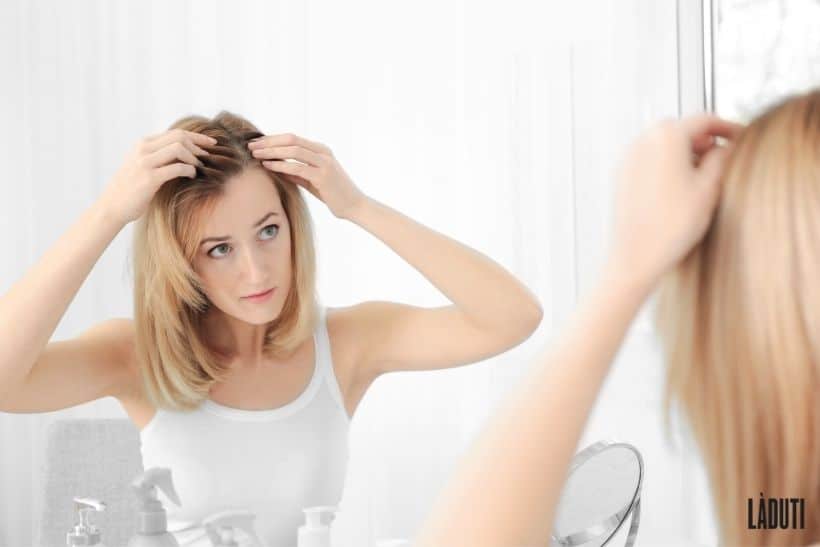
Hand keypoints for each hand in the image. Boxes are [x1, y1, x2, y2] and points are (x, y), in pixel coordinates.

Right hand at [98, 129, 215, 224]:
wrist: (112, 207)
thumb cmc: (131, 189)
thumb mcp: (142, 165)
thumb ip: (158, 156)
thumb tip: (186, 153)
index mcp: (143, 144)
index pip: (175, 133)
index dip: (197, 137)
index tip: (211, 143)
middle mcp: (143, 149)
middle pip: (179, 136)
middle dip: (199, 144)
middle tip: (208, 156)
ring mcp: (145, 163)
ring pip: (178, 148)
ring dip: (194, 158)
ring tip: (199, 168)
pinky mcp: (149, 178)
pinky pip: (177, 168)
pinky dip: (189, 170)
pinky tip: (192, 176)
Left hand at [248, 133, 365, 218]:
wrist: (354, 206)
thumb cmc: (334, 195)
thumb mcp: (312, 181)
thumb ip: (296, 173)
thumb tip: (276, 167)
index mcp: (321, 150)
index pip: (293, 138)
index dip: (273, 139)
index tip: (257, 143)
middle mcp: (323, 152)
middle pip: (291, 139)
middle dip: (269, 142)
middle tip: (251, 146)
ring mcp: (324, 163)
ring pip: (293, 149)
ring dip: (272, 151)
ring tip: (255, 154)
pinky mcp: (323, 176)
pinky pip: (298, 167)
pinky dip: (281, 164)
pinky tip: (268, 165)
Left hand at [608, 114, 743, 287]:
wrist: (636, 256)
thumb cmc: (669, 227)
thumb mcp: (709, 188)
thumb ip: (721, 158)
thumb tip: (725, 148)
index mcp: (666, 137)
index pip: (704, 119)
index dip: (727, 127)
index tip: (738, 136)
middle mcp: (642, 141)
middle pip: (681, 129)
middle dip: (704, 140)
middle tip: (723, 156)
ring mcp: (628, 159)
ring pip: (664, 145)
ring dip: (685, 153)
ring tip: (703, 176)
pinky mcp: (622, 176)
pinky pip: (650, 160)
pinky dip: (667, 164)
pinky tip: (680, 187)